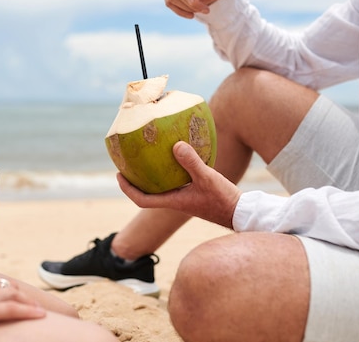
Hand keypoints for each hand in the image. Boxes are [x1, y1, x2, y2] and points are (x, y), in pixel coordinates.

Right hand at [0, 274, 45, 339]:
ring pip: (14, 295)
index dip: (5, 289)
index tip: (13, 296)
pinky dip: (28, 311)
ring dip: (29, 302)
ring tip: (39, 310)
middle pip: (6, 286)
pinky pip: (12, 309)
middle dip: (21, 295)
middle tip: (32, 304)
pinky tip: (40, 315)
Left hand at [117, 141, 240, 227]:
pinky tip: (175, 155)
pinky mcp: (194, 193)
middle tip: (127, 163)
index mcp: (173, 201)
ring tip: (146, 157)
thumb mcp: (207, 178)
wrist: (240, 213)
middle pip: (147, 193)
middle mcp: (175, 201)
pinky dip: (169, 171)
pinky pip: (174, 181)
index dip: (127, 189)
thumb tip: (176, 145)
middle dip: (135, 180)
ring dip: (151, 175)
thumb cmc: (223, 199)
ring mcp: (184, 198)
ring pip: (161, 187)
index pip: (141, 200)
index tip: (118, 175)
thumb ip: (192, 162)